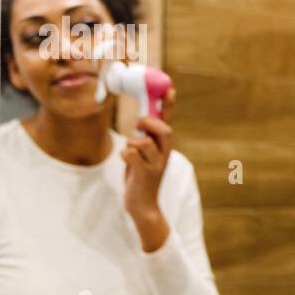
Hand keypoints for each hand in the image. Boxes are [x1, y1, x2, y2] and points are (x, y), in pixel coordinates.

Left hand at [121, 85, 175, 250]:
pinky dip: (124, 156)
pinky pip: (130, 154)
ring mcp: (157, 165)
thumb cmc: (140, 178)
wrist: (143, 206)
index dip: (169, 105)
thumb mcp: (144, 156)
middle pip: (164, 130)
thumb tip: (138, 120)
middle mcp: (164, 154)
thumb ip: (144, 139)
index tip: (170, 88)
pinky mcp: (145, 174)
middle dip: (149, 123)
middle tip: (138, 123)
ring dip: (131, 144)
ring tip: (131, 155)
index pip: (169, 122)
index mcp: (164, 148)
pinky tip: (126, 165)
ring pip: (142, 142)